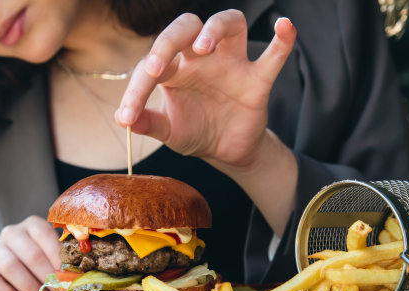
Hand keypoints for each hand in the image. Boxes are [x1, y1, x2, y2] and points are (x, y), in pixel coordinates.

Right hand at [0, 216, 60, 290]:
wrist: (11, 275)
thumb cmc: (40, 265)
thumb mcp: (52, 257)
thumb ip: (63, 260)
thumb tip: (79, 276)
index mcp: (33, 225)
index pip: (44, 234)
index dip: (56, 256)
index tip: (67, 275)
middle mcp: (11, 232)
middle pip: (30, 253)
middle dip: (47, 276)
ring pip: (10, 266)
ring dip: (29, 286)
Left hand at [116, 10, 295, 171]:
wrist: (226, 150)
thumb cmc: (195, 132)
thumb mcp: (169, 131)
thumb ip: (149, 123)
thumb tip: (124, 120)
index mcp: (174, 69)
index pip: (152, 64)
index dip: (136, 89)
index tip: (127, 117)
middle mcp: (201, 58)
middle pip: (186, 26)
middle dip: (169, 39)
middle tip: (157, 66)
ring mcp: (231, 64)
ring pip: (230, 23)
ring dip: (216, 28)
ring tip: (203, 47)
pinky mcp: (257, 79)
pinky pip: (273, 55)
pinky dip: (282, 41)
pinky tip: (284, 26)